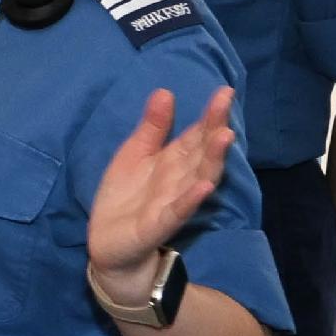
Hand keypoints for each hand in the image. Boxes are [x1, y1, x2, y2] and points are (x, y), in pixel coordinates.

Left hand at [87, 85, 236, 292]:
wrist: (108, 244)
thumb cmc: (125, 197)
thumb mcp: (134, 154)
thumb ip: (152, 127)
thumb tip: (166, 91)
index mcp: (174, 161)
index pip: (196, 135)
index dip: (210, 115)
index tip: (225, 91)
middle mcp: (179, 180)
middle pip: (202, 152)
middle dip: (215, 129)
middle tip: (227, 105)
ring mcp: (171, 203)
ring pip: (197, 179)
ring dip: (212, 159)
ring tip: (224, 137)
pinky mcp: (157, 226)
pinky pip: (177, 212)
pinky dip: (190, 200)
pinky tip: (203, 187)